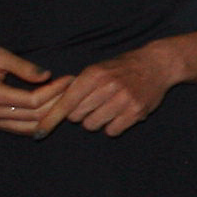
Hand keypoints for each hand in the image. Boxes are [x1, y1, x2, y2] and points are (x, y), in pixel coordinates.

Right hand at [0, 43, 69, 135]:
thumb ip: (23, 66)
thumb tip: (47, 76)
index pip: (33, 100)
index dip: (55, 91)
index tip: (69, 79)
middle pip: (35, 116)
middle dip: (58, 103)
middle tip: (74, 90)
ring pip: (31, 127)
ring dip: (52, 115)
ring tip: (68, 99)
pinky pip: (22, 129)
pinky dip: (40, 122)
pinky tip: (54, 109)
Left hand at [59, 46, 176, 136]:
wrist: (157, 64)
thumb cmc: (121, 68)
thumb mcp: (98, 69)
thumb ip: (79, 86)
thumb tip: (54, 106)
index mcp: (94, 74)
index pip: (67, 101)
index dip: (52, 118)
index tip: (39, 132)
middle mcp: (108, 86)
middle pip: (77, 116)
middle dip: (80, 115)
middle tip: (92, 106)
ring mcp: (123, 100)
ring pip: (93, 125)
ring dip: (96, 121)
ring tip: (107, 110)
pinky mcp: (136, 111)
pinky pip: (112, 131)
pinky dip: (112, 127)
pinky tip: (119, 116)